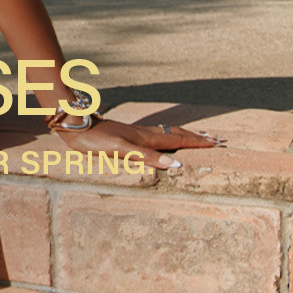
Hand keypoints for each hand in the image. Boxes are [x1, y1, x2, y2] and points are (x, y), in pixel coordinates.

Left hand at [56, 117, 220, 171]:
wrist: (76, 127)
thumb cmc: (96, 141)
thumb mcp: (121, 150)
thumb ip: (146, 157)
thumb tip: (174, 165)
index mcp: (145, 139)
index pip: (177, 140)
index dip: (196, 142)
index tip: (215, 142)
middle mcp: (144, 134)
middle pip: (176, 134)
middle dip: (196, 137)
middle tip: (216, 138)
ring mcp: (136, 133)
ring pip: (166, 133)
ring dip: (184, 135)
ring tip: (197, 136)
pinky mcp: (127, 135)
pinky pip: (155, 135)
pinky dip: (168, 136)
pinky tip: (164, 138)